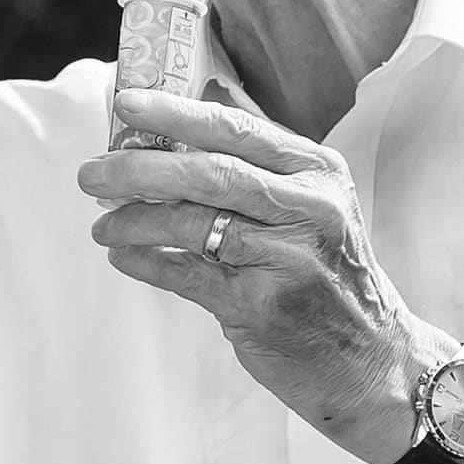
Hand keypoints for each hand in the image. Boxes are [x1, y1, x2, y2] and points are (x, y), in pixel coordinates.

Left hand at [74, 90, 443, 462]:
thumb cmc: (327, 274)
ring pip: (191, 223)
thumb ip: (258, 161)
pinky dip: (145, 261)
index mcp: (317, 172)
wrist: (372, 360)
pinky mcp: (263, 306)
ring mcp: (289, 258)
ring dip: (133, 220)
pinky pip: (185, 273)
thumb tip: (191, 104)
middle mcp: (310, 209)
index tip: (125, 103)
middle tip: (91, 173)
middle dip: (138, 169)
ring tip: (103, 224)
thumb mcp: (314, 205)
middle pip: (208, 173)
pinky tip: (123, 256)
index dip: (175, 112)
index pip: (235, 129)